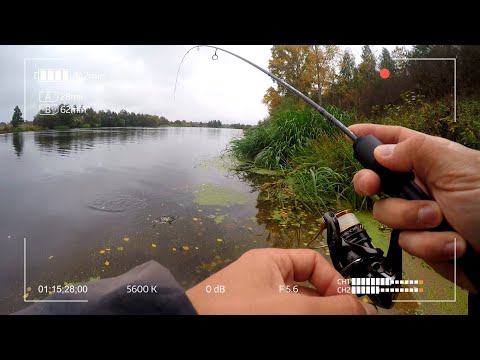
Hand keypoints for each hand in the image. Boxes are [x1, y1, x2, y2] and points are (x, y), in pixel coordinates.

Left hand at [186, 248, 376, 314]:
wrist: (188, 326)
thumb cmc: (238, 312)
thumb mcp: (293, 307)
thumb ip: (332, 308)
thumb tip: (365, 309)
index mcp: (269, 262)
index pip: (313, 262)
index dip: (336, 282)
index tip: (351, 307)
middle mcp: (261, 281)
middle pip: (307, 289)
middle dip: (327, 306)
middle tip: (346, 320)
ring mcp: (253, 303)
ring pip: (294, 308)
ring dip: (314, 315)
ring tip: (329, 322)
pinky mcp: (247, 317)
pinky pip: (280, 316)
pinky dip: (295, 320)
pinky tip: (305, 324)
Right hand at [350, 124, 479, 291]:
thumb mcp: (456, 167)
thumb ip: (415, 152)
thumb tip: (380, 151)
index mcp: (432, 160)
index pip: (396, 141)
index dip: (372, 136)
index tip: (350, 134)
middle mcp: (422, 186)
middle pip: (377, 180)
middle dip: (372, 184)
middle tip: (371, 186)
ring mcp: (420, 216)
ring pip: (386, 214)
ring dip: (413, 219)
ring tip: (441, 220)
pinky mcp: (424, 244)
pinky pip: (407, 243)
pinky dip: (429, 245)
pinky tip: (454, 244)